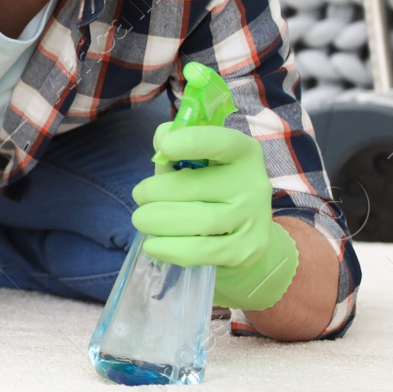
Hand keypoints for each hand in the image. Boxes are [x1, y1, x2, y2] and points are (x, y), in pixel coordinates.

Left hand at [131, 123, 299, 311]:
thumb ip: (176, 148)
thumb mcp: (196, 163)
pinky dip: (169, 249)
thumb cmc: (211, 188)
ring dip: (157, 221)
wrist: (246, 232)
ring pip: (197, 220)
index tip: (164, 146)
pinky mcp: (245, 250)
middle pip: (194, 186)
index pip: (221, 142)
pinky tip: (152, 245)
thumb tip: (161, 140)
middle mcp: (254, 183)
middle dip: (153, 192)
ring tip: (141, 219)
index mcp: (242, 152)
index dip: (191, 141)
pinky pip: (200, 251)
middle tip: (139, 196)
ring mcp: (253, 219)